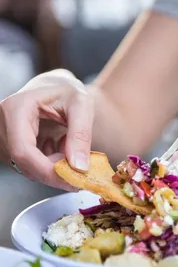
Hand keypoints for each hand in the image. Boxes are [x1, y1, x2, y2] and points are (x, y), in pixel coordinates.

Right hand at [0, 69, 93, 189]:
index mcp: (16, 108)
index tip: (73, 180)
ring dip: (54, 166)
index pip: (23, 150)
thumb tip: (79, 167)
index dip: (47, 171)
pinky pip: (30, 165)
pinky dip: (50, 163)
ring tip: (69, 145)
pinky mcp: (12, 144)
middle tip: (80, 168)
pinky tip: (60, 147)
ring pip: (28, 168)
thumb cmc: (68, 92)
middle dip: (55, 172)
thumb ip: (81, 134)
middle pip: (24, 163)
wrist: (57, 87)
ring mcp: (5, 136)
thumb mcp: (81, 105)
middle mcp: (3, 123)